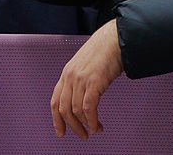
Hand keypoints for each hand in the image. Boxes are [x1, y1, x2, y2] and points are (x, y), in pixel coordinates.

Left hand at [51, 20, 123, 137]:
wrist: (117, 37)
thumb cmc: (106, 49)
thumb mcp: (87, 64)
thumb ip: (81, 79)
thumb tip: (84, 97)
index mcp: (67, 72)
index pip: (55, 101)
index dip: (56, 119)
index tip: (61, 131)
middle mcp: (70, 76)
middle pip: (64, 109)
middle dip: (72, 126)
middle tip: (82, 135)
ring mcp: (81, 79)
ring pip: (76, 111)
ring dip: (85, 125)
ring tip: (94, 130)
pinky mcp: (93, 82)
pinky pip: (88, 108)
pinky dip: (92, 121)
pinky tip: (97, 125)